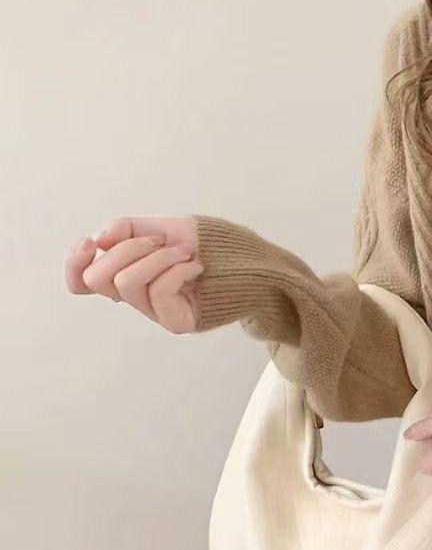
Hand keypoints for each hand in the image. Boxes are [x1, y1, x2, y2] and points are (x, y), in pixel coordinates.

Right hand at [64, 215, 203, 332]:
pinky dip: (176, 270)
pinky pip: (158, 292)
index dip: (74, 264)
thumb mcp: (157, 227)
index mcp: (123, 272)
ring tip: (184, 252)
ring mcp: (153, 312)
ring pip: (126, 283)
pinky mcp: (174, 323)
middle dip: (125, 249)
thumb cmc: (197, 244)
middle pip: (97, 278)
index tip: (91, 242)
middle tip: (159, 240)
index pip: (81, 282)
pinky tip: (195, 266)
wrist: (239, 259)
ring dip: (156, 258)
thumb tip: (99, 239)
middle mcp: (134, 296)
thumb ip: (125, 229)